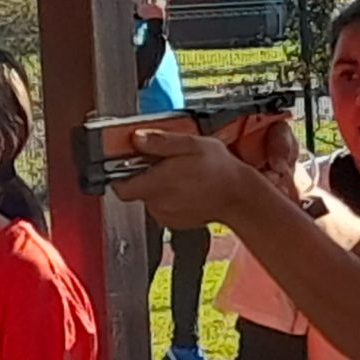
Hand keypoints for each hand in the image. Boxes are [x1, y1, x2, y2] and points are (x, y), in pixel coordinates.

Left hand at [114, 128, 279, 229]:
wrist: (240, 198)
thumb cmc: (220, 171)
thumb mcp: (191, 144)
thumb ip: (160, 141)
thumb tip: (137, 138)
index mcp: (158, 183)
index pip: (119, 185)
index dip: (119, 172)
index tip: (127, 160)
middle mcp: (158, 202)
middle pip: (135, 188)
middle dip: (145, 173)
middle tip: (163, 162)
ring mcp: (166, 214)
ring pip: (149, 196)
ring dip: (158, 184)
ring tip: (179, 174)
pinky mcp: (174, 222)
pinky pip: (162, 206)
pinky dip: (168, 196)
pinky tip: (185, 187)